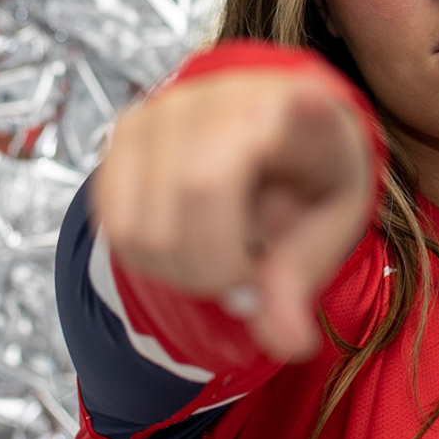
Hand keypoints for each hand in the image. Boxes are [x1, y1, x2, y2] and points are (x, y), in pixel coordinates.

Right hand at [91, 66, 375, 359]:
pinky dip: (144, 259)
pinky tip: (181, 248)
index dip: (297, 109)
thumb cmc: (305, 178)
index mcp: (299, 109)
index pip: (293, 106)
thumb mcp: (326, 228)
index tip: (308, 103)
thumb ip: (300, 280)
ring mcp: (165, 108)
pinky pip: (112, 222)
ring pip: (145, 221)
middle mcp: (225, 95)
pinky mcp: (124, 131)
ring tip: (216, 262)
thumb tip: (288, 343)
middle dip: (215, 268)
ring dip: (178, 271)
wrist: (269, 131)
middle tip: (244, 282)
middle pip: (198, 192)